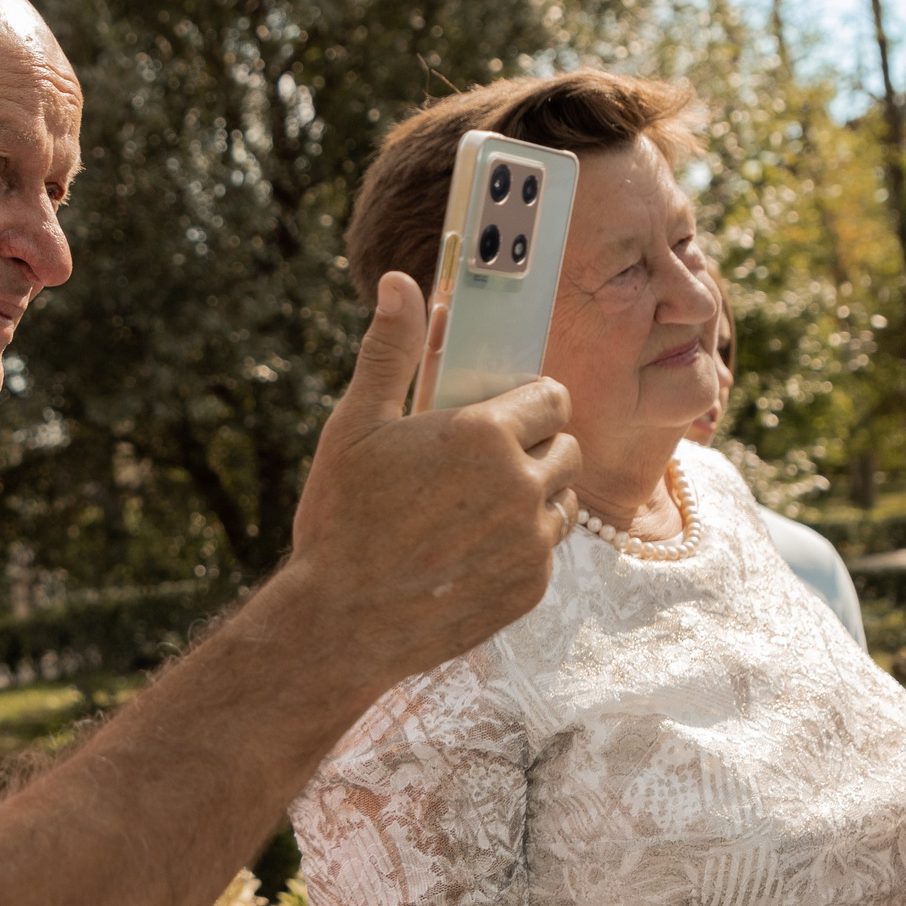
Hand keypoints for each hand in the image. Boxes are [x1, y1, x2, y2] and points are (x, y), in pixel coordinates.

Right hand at [287, 271, 580, 692]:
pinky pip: (545, 550)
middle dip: (534, 446)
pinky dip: (518, 545)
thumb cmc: (341, 517)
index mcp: (485, 434)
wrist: (340, 621)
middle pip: (565, 446)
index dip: (528, 401)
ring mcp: (531, 541)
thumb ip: (390, 351)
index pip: (552, 396)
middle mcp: (521, 485)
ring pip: (561, 498)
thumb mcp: (356, 426)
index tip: (504, 411)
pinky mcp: (531, 587)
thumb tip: (399, 283)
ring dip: (532, 495)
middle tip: (482, 462)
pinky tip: (469, 550)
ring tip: (474, 506)